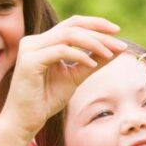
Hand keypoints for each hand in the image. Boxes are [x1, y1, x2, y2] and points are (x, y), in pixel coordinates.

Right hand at [0, 16, 125, 140]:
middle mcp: (34, 41)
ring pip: (68, 35)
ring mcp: (30, 49)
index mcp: (43, 42)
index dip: (96, 24)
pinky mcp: (30, 61)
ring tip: (110, 54)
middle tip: (120, 44)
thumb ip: (93, 62)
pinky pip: (61, 51)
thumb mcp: (75, 77)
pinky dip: (79, 56)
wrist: (24, 121)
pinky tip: (92, 65)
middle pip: (72, 26)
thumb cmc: (46, 100)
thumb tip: (117, 50)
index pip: (73, 24)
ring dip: (93, 43)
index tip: (118, 32)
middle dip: (99, 32)